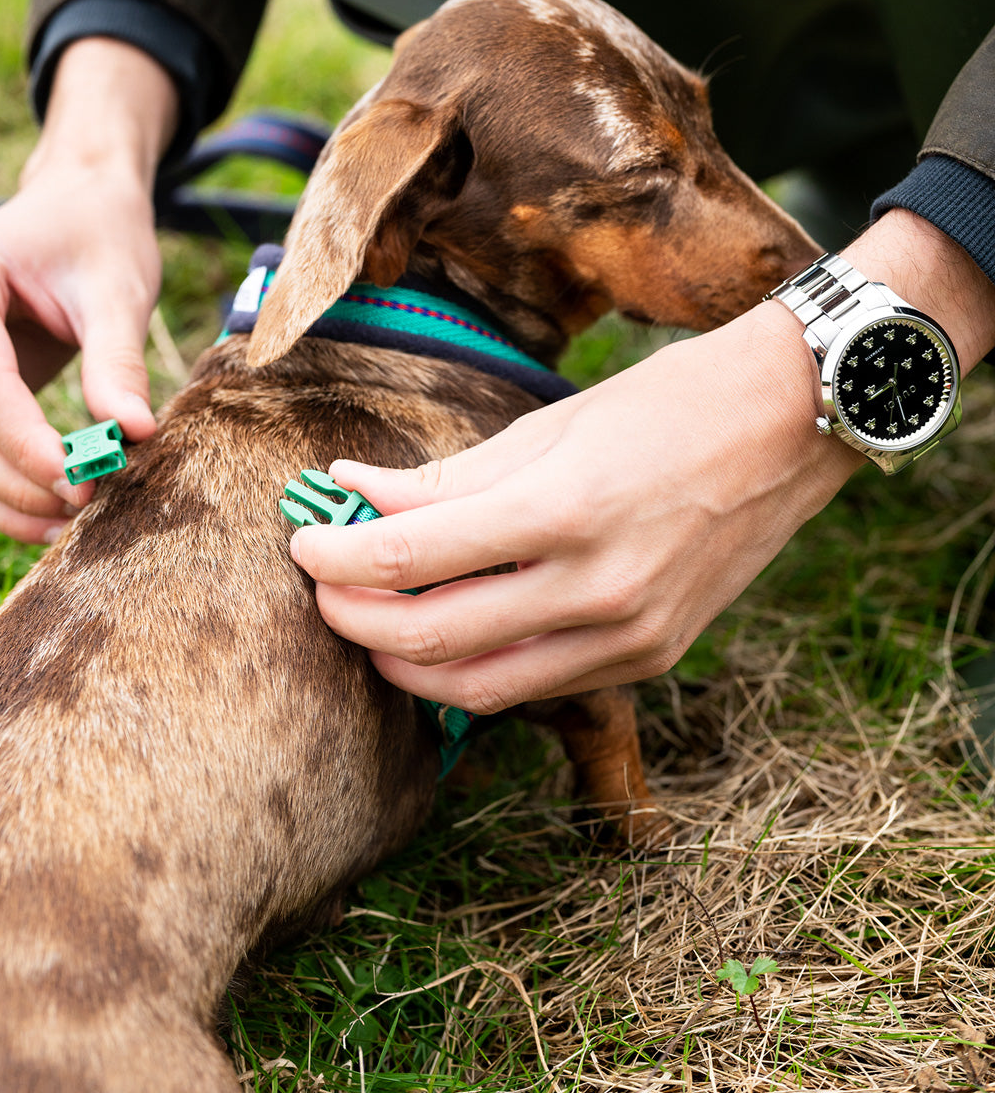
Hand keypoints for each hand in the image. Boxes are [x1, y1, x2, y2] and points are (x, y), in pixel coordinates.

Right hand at [0, 38, 176, 541]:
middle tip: (84, 509)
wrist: (80, 208)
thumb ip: (119, 360)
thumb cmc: (99, 235)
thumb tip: (133, 433)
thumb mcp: (118, 288)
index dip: (26, 443)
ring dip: (3, 499)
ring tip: (71, 523)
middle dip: (14, 481)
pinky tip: (50, 510)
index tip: (83, 481)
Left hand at [294, 299, 859, 711]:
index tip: (302, 540)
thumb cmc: (668, 404)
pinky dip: (477, 666)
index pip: (406, 558)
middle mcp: (597, 589)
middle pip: (429, 641)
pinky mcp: (650, 657)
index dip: (333, 555)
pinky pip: (536, 683)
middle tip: (320, 587)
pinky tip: (451, 631)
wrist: (790, 427)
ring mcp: (628, 636)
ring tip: (370, 620)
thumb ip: (446, 477)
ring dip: (404, 662)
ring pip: (478, 688)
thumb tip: (352, 492)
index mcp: (563, 510)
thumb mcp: (550, 425)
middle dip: (353, 619)